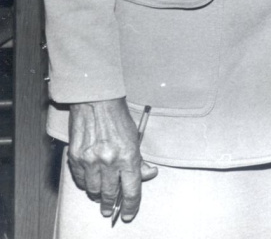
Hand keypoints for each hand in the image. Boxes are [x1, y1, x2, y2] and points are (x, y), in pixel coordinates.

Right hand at [67, 98, 156, 222]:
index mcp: (127, 156)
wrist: (96, 102)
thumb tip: (148, 174)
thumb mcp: (135, 138)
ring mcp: (90, 161)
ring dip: (98, 194)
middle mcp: (108, 162)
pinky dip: (86, 183)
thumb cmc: (118, 118)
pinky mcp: (75, 158)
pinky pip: (80, 180)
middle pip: (109, 194)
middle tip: (110, 209)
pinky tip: (90, 181)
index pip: (131, 190)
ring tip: (101, 194)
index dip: (131, 206)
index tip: (129, 214)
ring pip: (93, 190)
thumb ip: (139, 160)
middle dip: (110, 204)